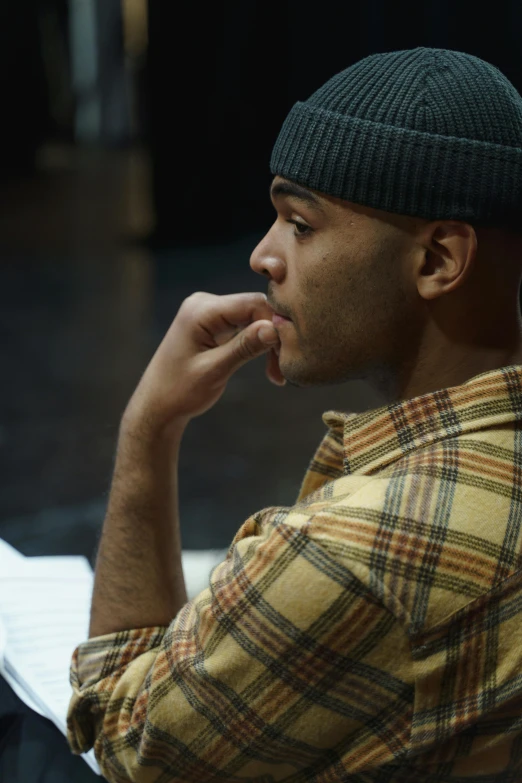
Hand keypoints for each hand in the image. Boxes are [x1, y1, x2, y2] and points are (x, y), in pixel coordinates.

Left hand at [123, 292, 284, 437]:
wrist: (157, 406)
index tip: (286, 355)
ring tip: (276, 375)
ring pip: (254, 320)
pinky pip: (245, 328)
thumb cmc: (179, 391)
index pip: (252, 303)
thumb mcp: (214, 370)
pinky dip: (257, 347)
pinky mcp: (214, 325)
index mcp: (201, 310)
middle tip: (282, 372)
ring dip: (268, 346)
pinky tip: (268, 368)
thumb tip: (274, 329)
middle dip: (273, 339)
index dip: (274, 325)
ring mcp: (209, 313)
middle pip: (255, 310)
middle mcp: (205, 304)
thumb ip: (244, 347)